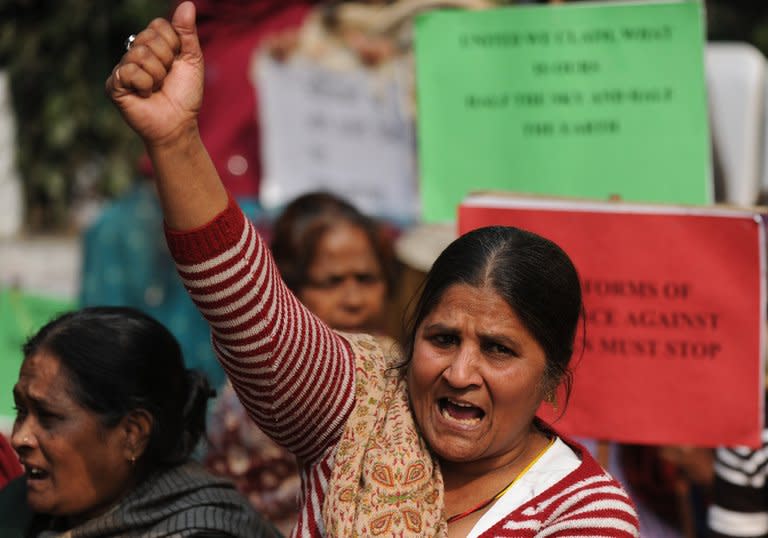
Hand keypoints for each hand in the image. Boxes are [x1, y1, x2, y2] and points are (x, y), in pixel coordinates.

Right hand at [105, 1, 202, 147]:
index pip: (159, 25)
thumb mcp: (192, 60)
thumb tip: (187, 4)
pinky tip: (145, 95)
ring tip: (157, 88)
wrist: (179, 124)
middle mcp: (135, 52)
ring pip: (140, 54)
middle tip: (166, 79)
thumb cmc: (186, 95)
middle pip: (149, 38)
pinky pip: (129, 71)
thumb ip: (187, 32)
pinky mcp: (114, 84)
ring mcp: (123, 67)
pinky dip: (145, 85)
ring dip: (157, 76)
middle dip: (166, 62)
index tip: (176, 63)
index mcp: (153, 43)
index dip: (174, 45)